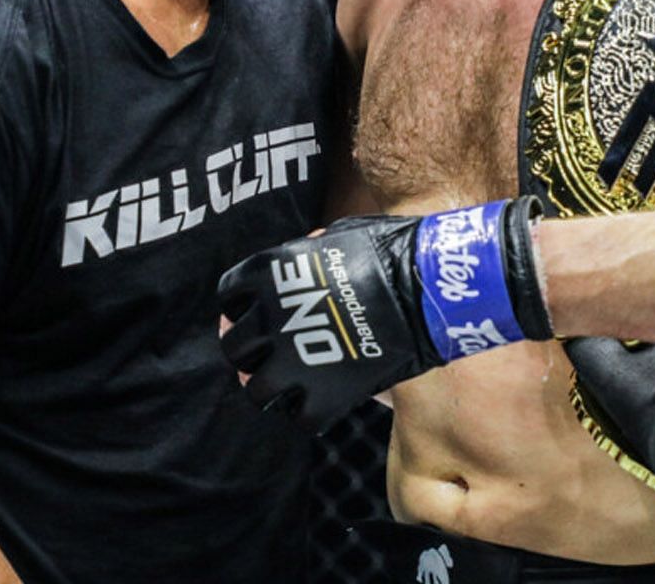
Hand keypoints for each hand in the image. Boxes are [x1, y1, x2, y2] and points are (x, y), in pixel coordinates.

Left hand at [217, 199, 551, 430]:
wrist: (425, 287)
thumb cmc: (389, 249)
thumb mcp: (337, 235)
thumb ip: (308, 252)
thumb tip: (305, 252)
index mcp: (266, 274)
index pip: (229, 296)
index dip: (239, 308)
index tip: (250, 315)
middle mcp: (268, 320)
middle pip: (235, 347)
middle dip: (248, 352)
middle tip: (266, 357)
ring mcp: (292, 363)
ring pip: (257, 390)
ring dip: (270, 388)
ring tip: (288, 388)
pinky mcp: (323, 397)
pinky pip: (299, 417)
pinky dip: (308, 413)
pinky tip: (321, 403)